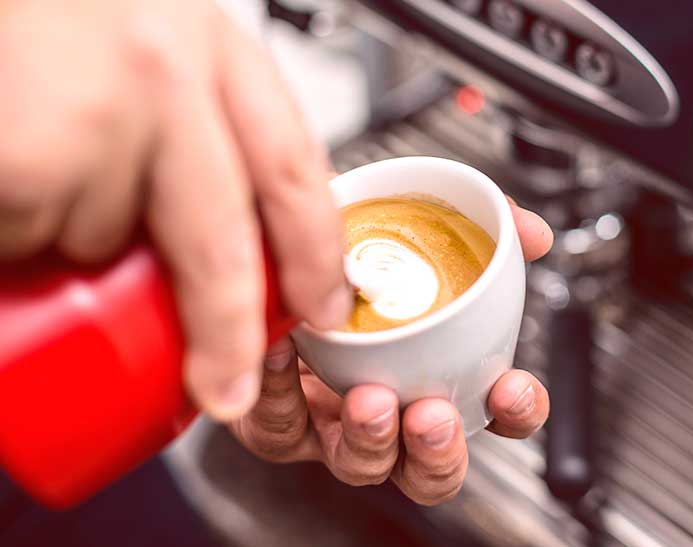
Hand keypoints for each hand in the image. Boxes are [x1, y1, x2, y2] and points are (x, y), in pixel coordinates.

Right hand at [0, 1, 350, 419]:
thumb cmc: (50, 9)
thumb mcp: (153, 48)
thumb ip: (194, 121)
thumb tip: (229, 224)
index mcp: (213, 46)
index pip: (295, 169)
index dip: (318, 252)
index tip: (324, 305)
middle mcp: (170, 72)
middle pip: (226, 240)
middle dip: (229, 329)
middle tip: (227, 383)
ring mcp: (101, 114)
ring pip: (116, 239)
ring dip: (82, 244)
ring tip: (43, 176)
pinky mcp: (34, 158)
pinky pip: (39, 236)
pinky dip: (20, 232)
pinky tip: (13, 177)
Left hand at [230, 202, 552, 504]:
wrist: (280, 245)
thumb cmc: (361, 252)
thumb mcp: (424, 224)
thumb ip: (485, 229)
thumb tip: (532, 234)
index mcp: (441, 378)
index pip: (496, 414)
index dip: (516, 412)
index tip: (510, 386)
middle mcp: (394, 411)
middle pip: (430, 469)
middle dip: (439, 452)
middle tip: (432, 415)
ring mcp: (335, 425)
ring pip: (362, 465)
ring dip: (372, 441)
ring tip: (369, 400)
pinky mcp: (277, 420)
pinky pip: (277, 427)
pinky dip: (280, 390)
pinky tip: (282, 348)